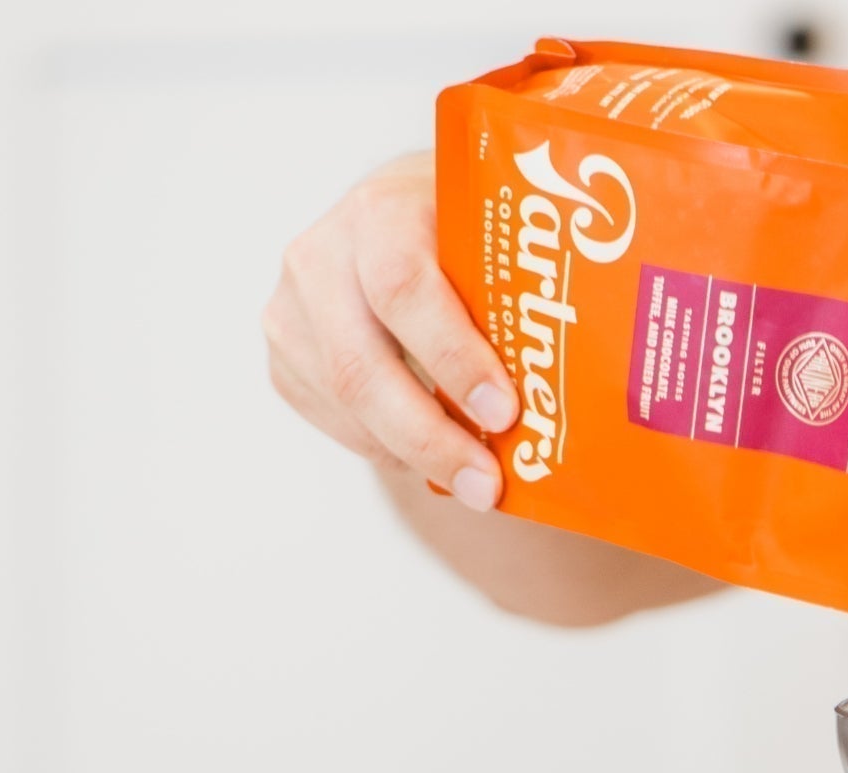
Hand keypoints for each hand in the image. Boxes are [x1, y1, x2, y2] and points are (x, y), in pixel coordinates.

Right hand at [263, 151, 514, 509]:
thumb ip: (508, 293)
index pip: (404, 287)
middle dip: (431, 437)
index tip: (503, 412)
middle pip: (362, 368)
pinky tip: (432, 456)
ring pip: (348, 407)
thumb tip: (562, 388)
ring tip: (474, 482)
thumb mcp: (487, 236)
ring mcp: (291, 311)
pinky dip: (390, 450)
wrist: (393, 216)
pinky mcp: (285, 358)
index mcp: (378, 212)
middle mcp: (320, 258)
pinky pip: (338, 424)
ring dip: (416, 455)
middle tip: (486, 485)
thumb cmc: (456, 231)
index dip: (453, 357)